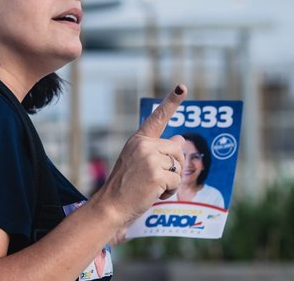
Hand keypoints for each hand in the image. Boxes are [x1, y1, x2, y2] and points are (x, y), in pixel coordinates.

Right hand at [93, 84, 187, 223]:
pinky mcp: (156, 174)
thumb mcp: (141, 163)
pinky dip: (170, 191)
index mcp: (138, 140)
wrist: (112, 205)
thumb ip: (159, 151)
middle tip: (158, 180)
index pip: (157, 118)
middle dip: (174, 167)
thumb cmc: (126, 186)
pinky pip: (176, 180)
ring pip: (178, 166)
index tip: (181, 88)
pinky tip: (154, 194)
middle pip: (176, 150)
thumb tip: (179, 139)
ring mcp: (150, 158)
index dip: (171, 102)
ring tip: (153, 188)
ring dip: (171, 181)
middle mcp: (144, 145)